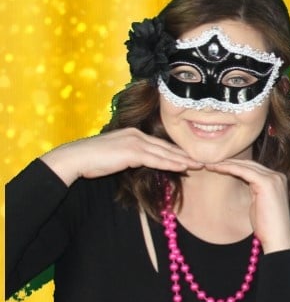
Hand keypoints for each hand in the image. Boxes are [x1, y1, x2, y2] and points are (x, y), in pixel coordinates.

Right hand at [40, 128, 198, 185]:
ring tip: (199, 164)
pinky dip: (171, 163)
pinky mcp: (132, 152)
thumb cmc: (91, 160)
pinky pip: (157, 159)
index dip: (175, 151)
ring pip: (165, 152)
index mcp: (133, 134)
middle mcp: (137, 135)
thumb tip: (139, 163)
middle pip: (166, 146)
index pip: (159, 143)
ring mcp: (135, 142)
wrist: (75, 158)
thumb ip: (130, 157)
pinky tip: (183, 167)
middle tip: (202, 159)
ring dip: (183, 159)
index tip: (190, 156)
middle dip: (185, 154)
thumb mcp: (115, 156)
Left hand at [203, 159, 289, 252]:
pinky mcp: (267, 183)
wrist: (277, 238)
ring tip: (210, 164)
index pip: (253, 167)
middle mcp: (277, 176)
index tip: (218, 166)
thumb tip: (242, 183)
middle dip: (229, 162)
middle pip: (250, 164)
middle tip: (211, 162)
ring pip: (246, 165)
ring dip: (227, 163)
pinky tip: (217, 168)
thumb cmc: (266, 226)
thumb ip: (253, 189)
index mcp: (277, 179)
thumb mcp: (258, 202)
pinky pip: (244, 171)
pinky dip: (229, 168)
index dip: (235, 165)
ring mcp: (273, 178)